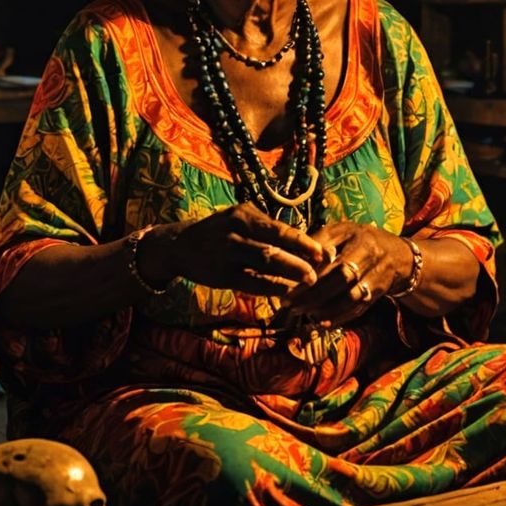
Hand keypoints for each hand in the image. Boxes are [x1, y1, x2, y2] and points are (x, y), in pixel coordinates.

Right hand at [140, 203, 327, 297]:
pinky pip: (252, 282)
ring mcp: (227, 251)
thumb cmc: (222, 233)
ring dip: (291, 271)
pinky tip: (286, 292)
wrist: (180, 245)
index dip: (305, 242)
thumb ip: (268, 231)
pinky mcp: (221, 274)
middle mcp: (236, 229)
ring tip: (308, 280)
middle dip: (302, 257)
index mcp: (245, 214)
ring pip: (266, 261)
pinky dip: (272, 287)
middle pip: (276, 243)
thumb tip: (306, 244)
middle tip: (320, 269)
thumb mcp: (241, 222)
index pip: (281, 229)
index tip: (324, 252)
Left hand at [284, 222, 411, 326]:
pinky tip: (322, 323)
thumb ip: (322, 239)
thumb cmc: (361, 239)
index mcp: (359, 240)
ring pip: (352, 297)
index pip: (335, 258)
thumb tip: (299, 254)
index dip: (313, 273)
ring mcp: (376, 278)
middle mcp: (371, 259)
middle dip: (315, 294)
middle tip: (292, 304)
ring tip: (303, 313)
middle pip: (342, 279)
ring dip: (327, 308)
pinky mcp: (377, 295)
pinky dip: (340, 317)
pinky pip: (359, 308)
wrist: (398, 255)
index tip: (291, 285)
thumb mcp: (343, 231)